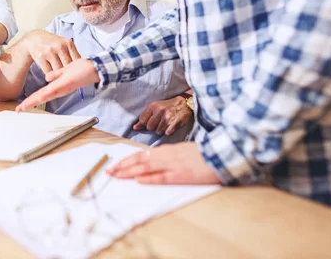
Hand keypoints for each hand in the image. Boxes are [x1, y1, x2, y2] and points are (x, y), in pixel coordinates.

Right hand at [15, 58, 98, 111]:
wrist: (94, 68)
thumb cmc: (82, 69)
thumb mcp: (65, 71)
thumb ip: (56, 74)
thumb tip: (47, 78)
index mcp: (58, 87)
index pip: (41, 94)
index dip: (31, 99)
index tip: (22, 105)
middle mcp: (58, 90)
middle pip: (40, 98)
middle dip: (28, 104)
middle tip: (18, 111)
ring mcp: (61, 89)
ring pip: (43, 97)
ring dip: (32, 102)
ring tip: (22, 108)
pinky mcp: (65, 86)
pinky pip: (51, 91)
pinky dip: (43, 95)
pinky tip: (35, 99)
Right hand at [23, 30, 80, 73]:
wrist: (34, 39)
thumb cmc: (52, 44)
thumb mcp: (64, 45)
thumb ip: (72, 55)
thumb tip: (82, 69)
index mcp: (68, 43)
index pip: (77, 61)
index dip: (77, 69)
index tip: (76, 75)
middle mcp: (60, 46)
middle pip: (68, 67)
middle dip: (68, 74)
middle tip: (68, 79)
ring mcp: (50, 52)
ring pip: (58, 71)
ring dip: (58, 75)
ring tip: (59, 76)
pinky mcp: (41, 57)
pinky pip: (49, 72)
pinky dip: (50, 75)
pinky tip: (51, 73)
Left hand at [106, 142, 220, 184]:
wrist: (222, 154)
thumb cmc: (205, 154)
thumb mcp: (183, 150)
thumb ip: (169, 155)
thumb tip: (154, 158)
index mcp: (167, 150)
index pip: (141, 155)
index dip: (126, 160)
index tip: (114, 165)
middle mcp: (167, 156)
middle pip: (139, 160)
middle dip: (122, 166)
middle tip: (108, 171)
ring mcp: (173, 165)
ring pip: (146, 167)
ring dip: (129, 171)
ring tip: (115, 175)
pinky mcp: (181, 175)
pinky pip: (162, 177)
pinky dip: (149, 178)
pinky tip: (138, 180)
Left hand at [132, 96, 192, 135]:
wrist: (184, 103)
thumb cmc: (167, 106)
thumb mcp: (154, 108)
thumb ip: (144, 118)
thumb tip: (134, 128)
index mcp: (153, 106)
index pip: (142, 121)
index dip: (146, 123)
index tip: (152, 120)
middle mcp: (159, 111)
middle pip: (150, 128)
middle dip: (154, 127)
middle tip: (160, 122)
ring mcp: (168, 117)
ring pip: (158, 132)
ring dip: (161, 130)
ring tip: (166, 123)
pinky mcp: (175, 123)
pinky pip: (167, 133)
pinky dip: (168, 132)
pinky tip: (171, 126)